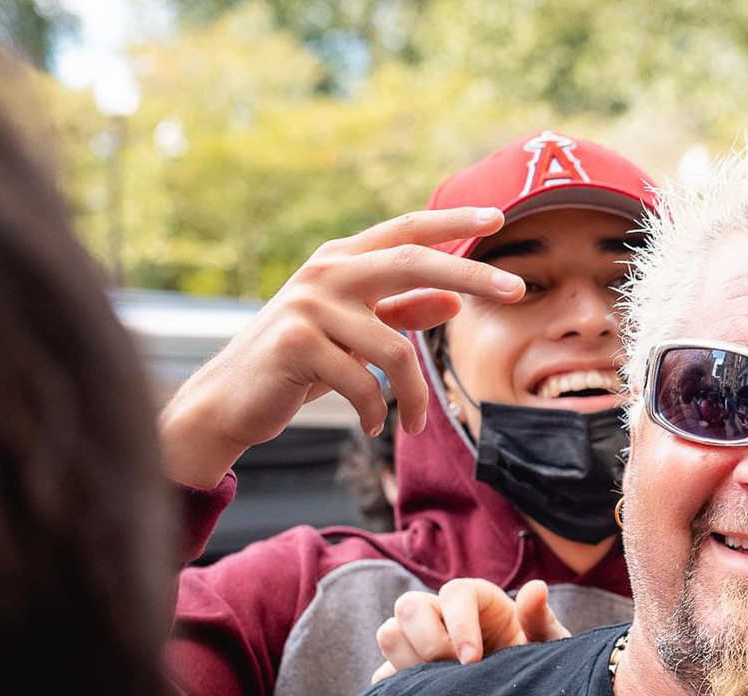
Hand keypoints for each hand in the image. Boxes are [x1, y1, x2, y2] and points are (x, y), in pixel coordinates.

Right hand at [160, 207, 526, 488]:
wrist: (230, 402)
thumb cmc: (297, 366)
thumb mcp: (353, 335)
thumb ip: (398, 312)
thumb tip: (453, 300)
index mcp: (340, 262)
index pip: (405, 232)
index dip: (451, 221)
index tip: (497, 217)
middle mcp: (326, 273)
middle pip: (413, 263)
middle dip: (470, 276)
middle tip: (517, 291)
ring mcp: (309, 305)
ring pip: (396, 349)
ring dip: (415, 397)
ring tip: (415, 424)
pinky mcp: (297, 343)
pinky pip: (366, 383)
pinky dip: (378, 412)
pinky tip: (373, 425)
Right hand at [371, 578, 570, 681]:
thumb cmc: (536, 664)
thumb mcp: (546, 644)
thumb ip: (539, 619)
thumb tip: (537, 588)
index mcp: (476, 600)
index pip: (454, 593)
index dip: (460, 624)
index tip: (473, 660)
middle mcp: (441, 613)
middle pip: (408, 606)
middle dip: (428, 643)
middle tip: (454, 675)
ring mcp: (418, 641)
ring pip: (389, 634)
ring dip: (409, 662)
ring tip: (441, 688)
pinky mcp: (405, 671)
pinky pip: (382, 676)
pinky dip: (397, 689)